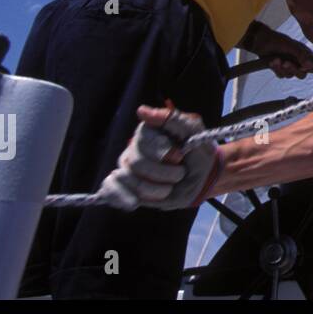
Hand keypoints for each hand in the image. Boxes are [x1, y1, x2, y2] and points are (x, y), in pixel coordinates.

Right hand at [97, 106, 222, 210]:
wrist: (203, 177)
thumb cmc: (198, 150)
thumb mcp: (194, 132)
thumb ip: (172, 119)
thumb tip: (141, 111)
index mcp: (149, 131)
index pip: (143, 140)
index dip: (162, 151)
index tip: (180, 156)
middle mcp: (135, 148)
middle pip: (136, 162)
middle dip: (162, 173)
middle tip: (180, 173)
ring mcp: (128, 168)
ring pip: (127, 179)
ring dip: (153, 188)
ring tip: (169, 188)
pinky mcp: (126, 186)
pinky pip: (109, 189)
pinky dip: (119, 196)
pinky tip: (133, 203)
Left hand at [245, 22, 312, 77]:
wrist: (260, 41)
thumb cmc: (277, 40)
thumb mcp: (291, 46)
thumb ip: (301, 55)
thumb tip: (310, 66)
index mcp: (304, 54)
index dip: (311, 69)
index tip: (303, 67)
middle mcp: (298, 61)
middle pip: (302, 75)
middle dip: (294, 70)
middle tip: (286, 63)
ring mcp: (289, 65)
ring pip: (290, 75)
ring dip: (282, 69)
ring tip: (276, 59)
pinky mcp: (279, 69)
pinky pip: (281, 75)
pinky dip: (276, 69)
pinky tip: (271, 61)